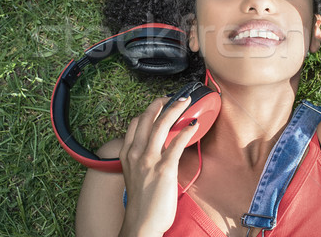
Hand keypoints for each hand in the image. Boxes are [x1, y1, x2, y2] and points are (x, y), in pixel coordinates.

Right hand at [118, 95, 199, 236]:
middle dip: (161, 104)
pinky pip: (176, 143)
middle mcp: (136, 153)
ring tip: (185, 101)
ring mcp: (149, 160)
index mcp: (127, 154)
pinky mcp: (164, 169)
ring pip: (161, 126)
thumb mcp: (135, 174)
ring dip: (175, 110)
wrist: (141, 223)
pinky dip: (186, 131)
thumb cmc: (142, 202)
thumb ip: (142, 158)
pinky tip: (193, 125)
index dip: (148, 111)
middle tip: (174, 97)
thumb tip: (157, 148)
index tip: (160, 105)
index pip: (135, 124)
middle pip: (147, 119)